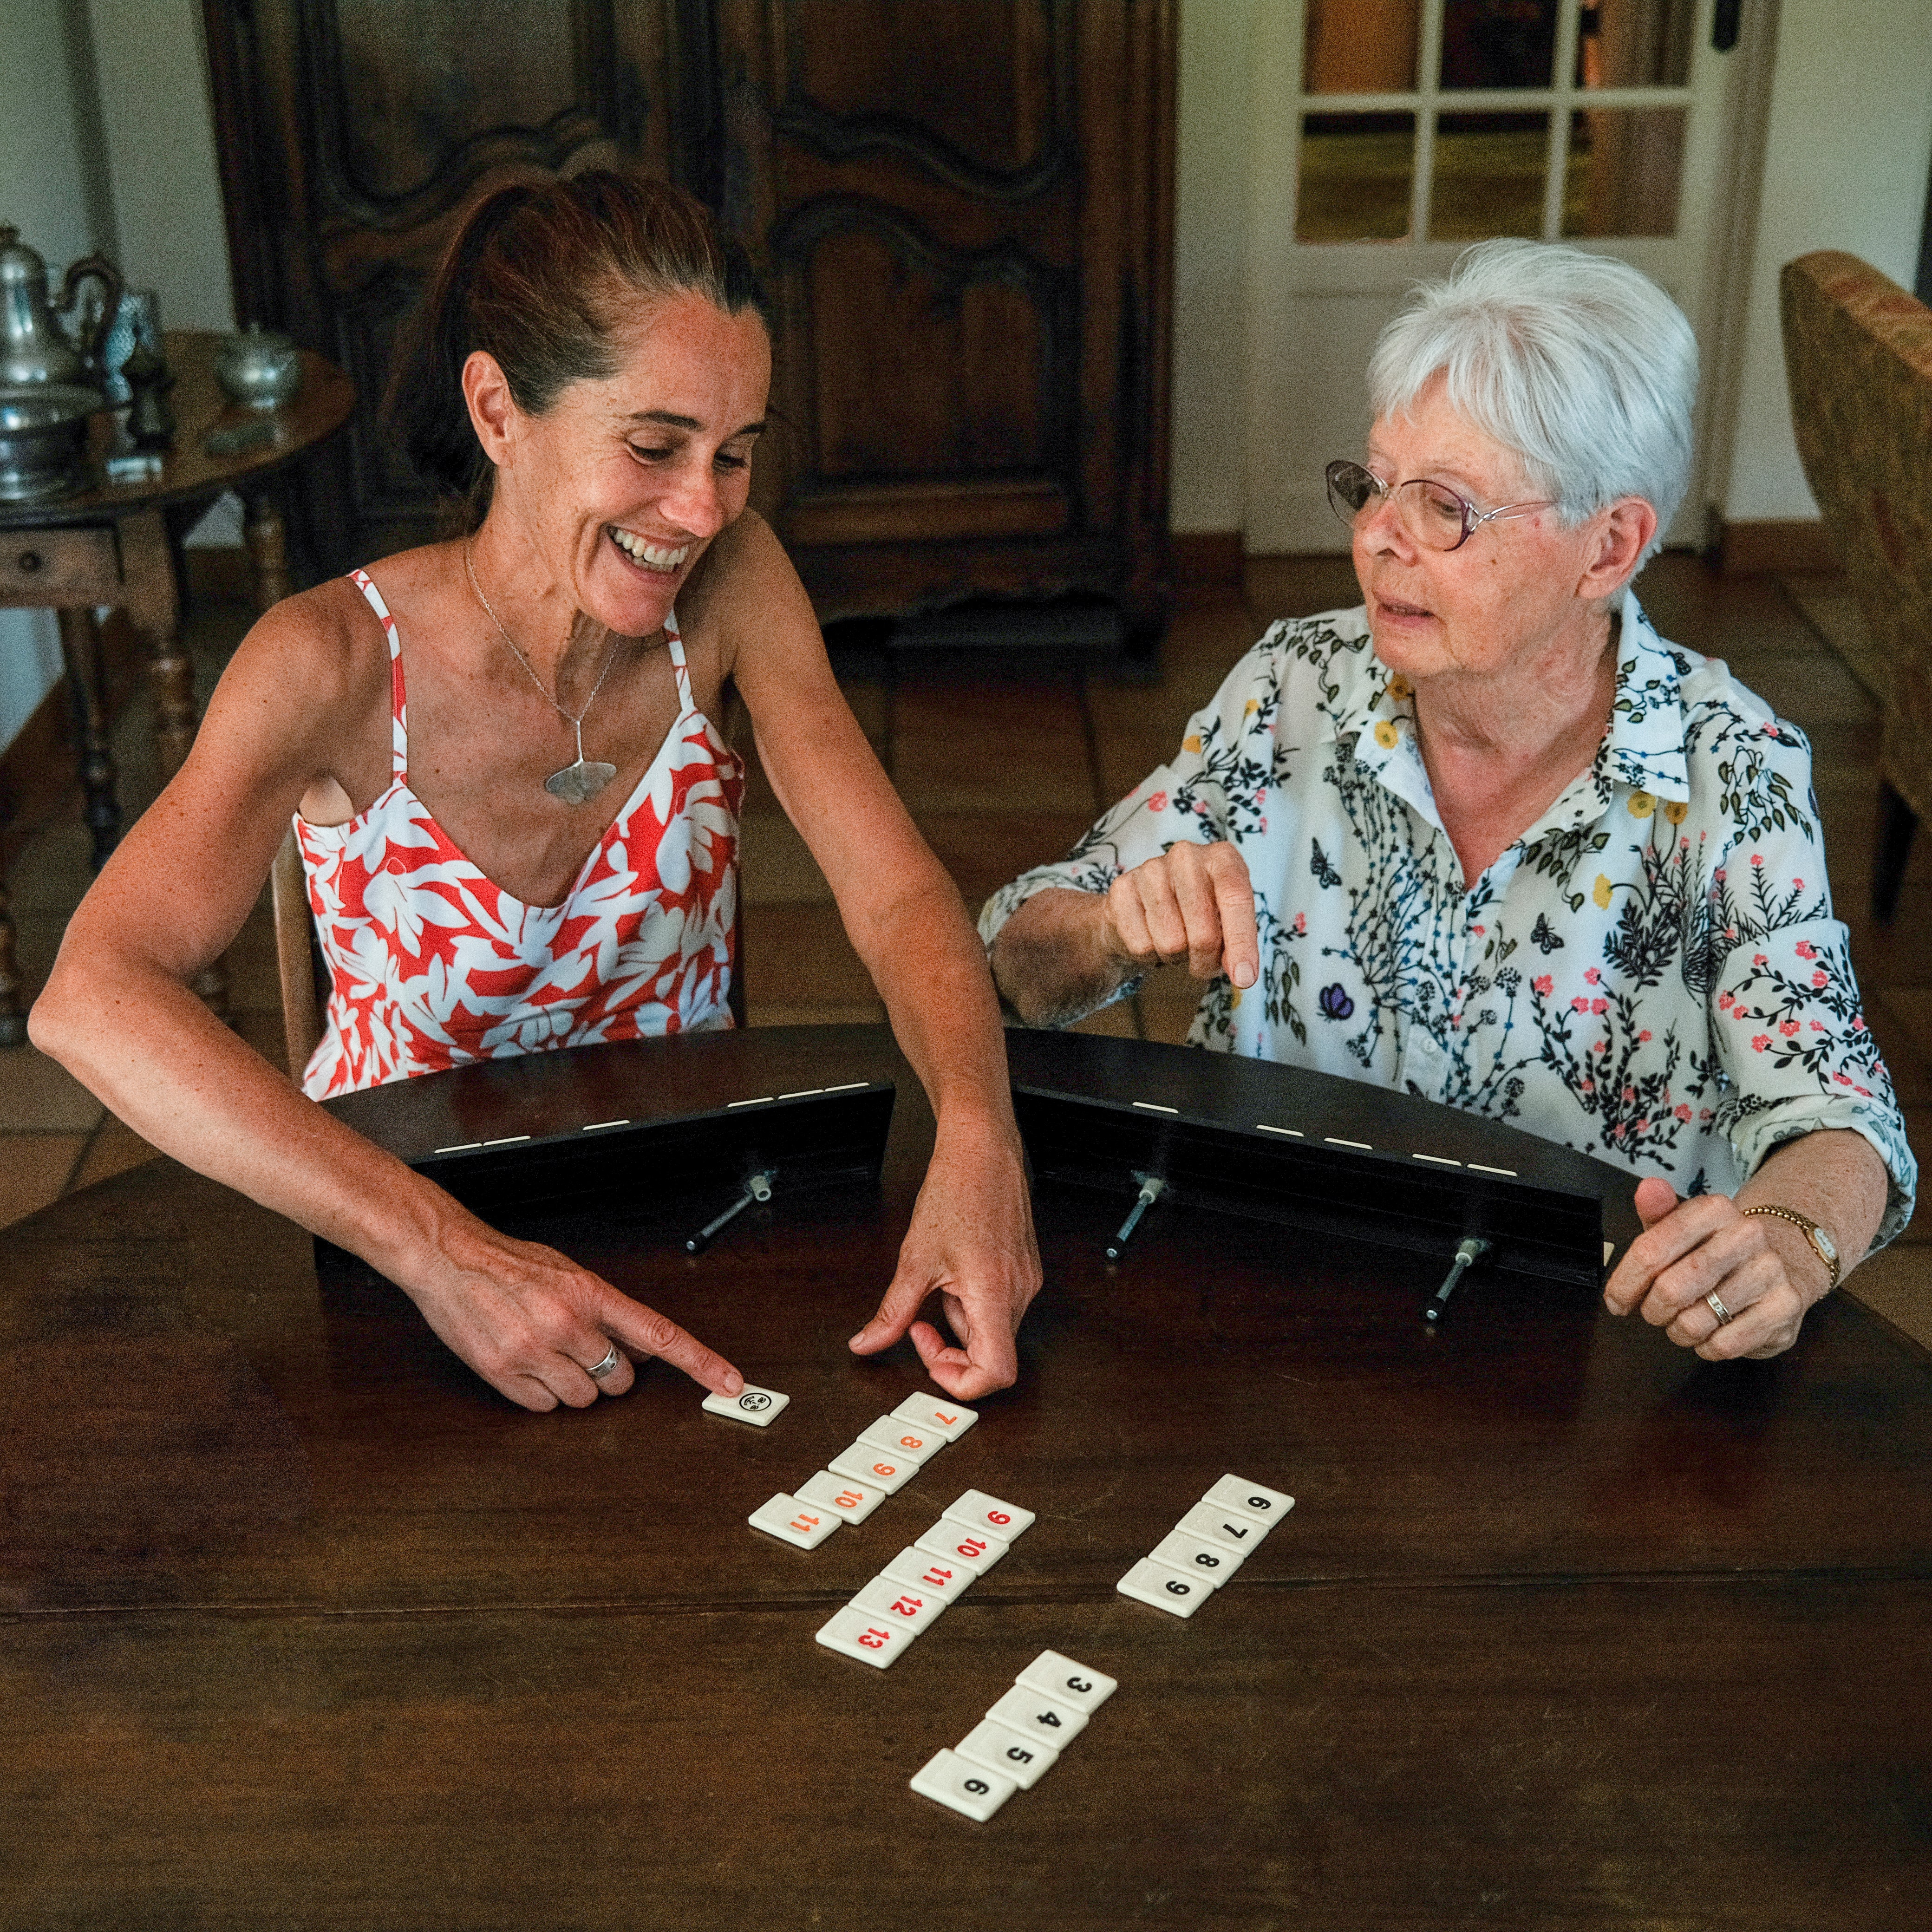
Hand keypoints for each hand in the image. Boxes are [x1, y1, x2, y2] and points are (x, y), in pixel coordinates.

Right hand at [403, 1214, 743, 1411]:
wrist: (448, 1259)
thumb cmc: (508, 1263)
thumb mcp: (570, 1274)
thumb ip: (609, 1309)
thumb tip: (646, 1347)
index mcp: (590, 1293)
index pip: (659, 1335)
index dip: (700, 1362)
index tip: (730, 1382)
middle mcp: (567, 1324)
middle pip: (620, 1380)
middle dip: (610, 1372)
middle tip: (584, 1350)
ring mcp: (534, 1351)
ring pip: (584, 1399)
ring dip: (574, 1385)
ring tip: (548, 1353)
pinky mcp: (502, 1373)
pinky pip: (544, 1407)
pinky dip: (541, 1394)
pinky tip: (527, 1364)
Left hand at [849, 1114, 1041, 1398]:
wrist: (981, 1149)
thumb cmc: (956, 1190)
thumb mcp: (914, 1260)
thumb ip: (892, 1312)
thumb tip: (868, 1343)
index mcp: (995, 1293)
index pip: (996, 1372)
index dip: (960, 1381)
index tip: (929, 1356)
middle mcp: (1020, 1291)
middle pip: (991, 1354)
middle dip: (949, 1348)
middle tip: (918, 1325)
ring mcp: (1027, 1280)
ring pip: (993, 1329)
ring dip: (959, 1322)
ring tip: (938, 1284)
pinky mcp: (1025, 1269)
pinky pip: (999, 1306)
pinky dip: (972, 1303)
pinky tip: (955, 1273)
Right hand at [1102, 841, 1258, 987]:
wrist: (1143, 906)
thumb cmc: (1195, 913)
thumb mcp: (1227, 921)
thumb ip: (1239, 944)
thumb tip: (1242, 974)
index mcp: (1221, 857)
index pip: (1237, 897)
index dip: (1242, 942)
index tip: (1245, 978)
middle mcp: (1186, 856)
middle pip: (1204, 933)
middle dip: (1205, 960)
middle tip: (1201, 959)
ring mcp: (1150, 869)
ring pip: (1171, 943)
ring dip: (1175, 956)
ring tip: (1173, 937)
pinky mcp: (1122, 889)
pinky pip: (1142, 945)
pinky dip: (1149, 954)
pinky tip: (1150, 933)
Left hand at [1603, 1177, 1822, 1359]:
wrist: (1783, 1263)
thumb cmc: (1714, 1249)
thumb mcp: (1681, 1227)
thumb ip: (1657, 1212)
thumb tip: (1647, 1189)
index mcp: (1713, 1209)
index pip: (1650, 1250)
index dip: (1625, 1283)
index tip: (1615, 1301)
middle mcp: (1746, 1235)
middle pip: (1671, 1289)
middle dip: (1652, 1310)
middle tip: (1653, 1312)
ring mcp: (1770, 1272)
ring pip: (1695, 1322)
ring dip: (1678, 1330)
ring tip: (1685, 1320)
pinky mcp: (1784, 1308)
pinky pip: (1725, 1344)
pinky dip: (1706, 1346)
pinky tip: (1711, 1332)